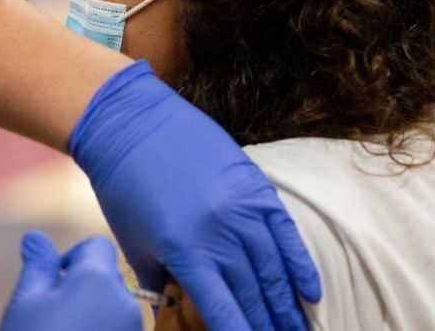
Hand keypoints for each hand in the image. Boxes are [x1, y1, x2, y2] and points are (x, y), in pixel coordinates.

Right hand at [0, 230, 141, 330]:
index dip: (71, 257)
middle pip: (109, 277)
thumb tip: (34, 236)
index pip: (97, 246)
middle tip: (53, 313)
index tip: (50, 283)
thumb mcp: (26, 303)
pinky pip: (120, 328)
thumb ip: (38, 265)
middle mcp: (127, 304)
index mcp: (100, 280)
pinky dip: (103, 329)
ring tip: (63, 329)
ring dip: (94, 312)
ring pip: (116, 308)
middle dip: (83, 287)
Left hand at [69, 61, 321, 330]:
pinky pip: (287, 233)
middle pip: (253, 294)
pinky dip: (300, 265)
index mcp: (185, 252)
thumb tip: (181, 309)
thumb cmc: (123, 188)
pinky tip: (311, 292)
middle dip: (268, 326)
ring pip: (274, 269)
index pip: (223, 311)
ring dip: (287, 305)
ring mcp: (242, 209)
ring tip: (296, 329)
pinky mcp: (256, 187)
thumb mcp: (133, 242)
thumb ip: (161, 280)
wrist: (131, 124)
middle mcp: (219, 234)